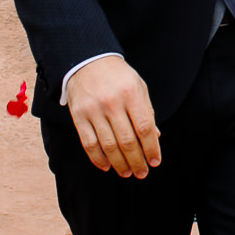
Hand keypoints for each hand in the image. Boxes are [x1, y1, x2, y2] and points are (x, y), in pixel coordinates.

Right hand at [65, 55, 161, 177]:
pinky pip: (89, 143)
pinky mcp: (79, 117)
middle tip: (142, 173)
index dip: (151, 148)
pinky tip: (107, 166)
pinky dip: (98, 159)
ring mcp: (94, 111)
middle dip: (136, 161)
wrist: (88, 61)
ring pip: (108, 146)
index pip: (144, 128)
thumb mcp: (138, 87)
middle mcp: (112, 103)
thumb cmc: (119, 76)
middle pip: (127, 141)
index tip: (155, 161)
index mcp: (132, 94)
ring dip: (119, 164)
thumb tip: (156, 137)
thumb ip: (147, 111)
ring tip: (127, 173)